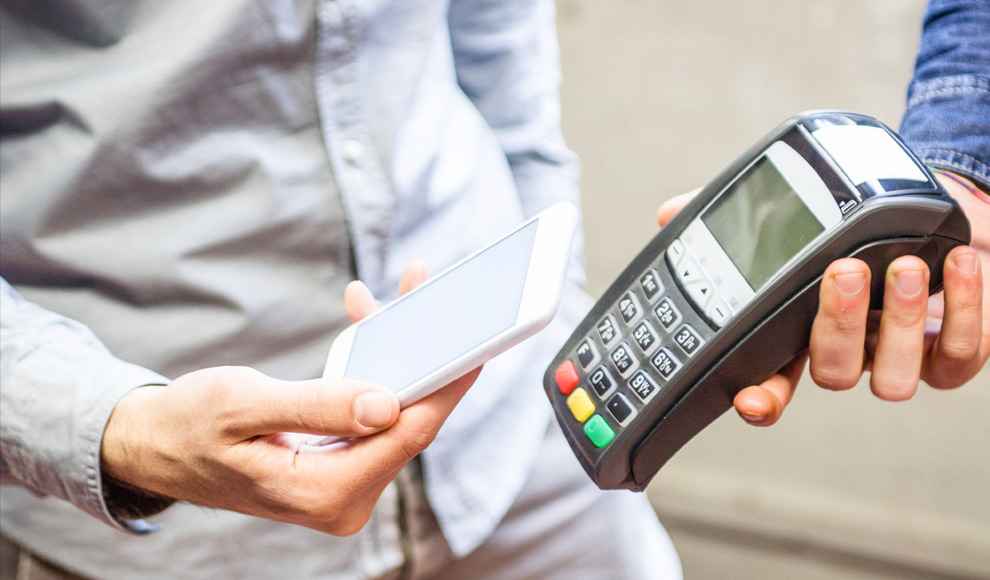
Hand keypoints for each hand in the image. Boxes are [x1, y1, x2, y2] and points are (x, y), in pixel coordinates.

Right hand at [101, 260, 479, 534]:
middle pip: (408, 419)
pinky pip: (372, 412)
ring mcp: (344, 483)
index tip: (478, 341)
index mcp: (324, 492)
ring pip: (393, 411)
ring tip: (400, 293)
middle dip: (423, 353)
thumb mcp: (243, 406)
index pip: (407, 433)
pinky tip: (365, 322)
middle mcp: (344, 496)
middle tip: (430, 289)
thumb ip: (317, 406)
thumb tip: (388, 403)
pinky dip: (372, 368)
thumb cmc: (188, 426)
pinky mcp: (339, 463)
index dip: (445, 384)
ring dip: (396, 352)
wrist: (154, 449)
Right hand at [657, 174, 989, 425]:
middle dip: (838, 325)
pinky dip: (965, 312)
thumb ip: (743, 212)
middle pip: (830, 372)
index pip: (772, 373)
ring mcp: (902, 352)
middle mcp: (852, 347)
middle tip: (845, 270)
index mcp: (805, 324)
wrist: (958, 208)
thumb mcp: (811, 205)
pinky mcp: (957, 348)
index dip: (761, 395)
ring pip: (890, 379)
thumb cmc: (879, 215)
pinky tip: (960, 264)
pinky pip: (960, 357)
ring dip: (900, 323)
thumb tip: (669, 213)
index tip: (751, 399)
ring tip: (907, 266)